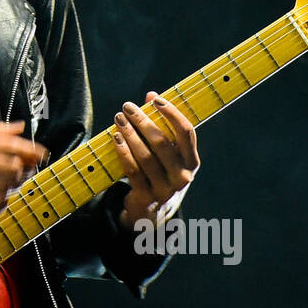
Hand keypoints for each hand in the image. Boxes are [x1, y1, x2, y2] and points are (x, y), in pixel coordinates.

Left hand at [113, 91, 199, 229]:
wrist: (153, 213)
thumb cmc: (161, 174)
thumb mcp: (168, 154)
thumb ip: (162, 124)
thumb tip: (151, 94)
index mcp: (192, 162)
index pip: (186, 132)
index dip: (172, 113)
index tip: (155, 100)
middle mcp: (182, 176)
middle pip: (162, 142)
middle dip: (143, 121)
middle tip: (127, 107)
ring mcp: (165, 189)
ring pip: (145, 156)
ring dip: (130, 134)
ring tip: (118, 119)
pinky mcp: (147, 197)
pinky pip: (133, 170)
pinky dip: (123, 152)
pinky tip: (115, 138)